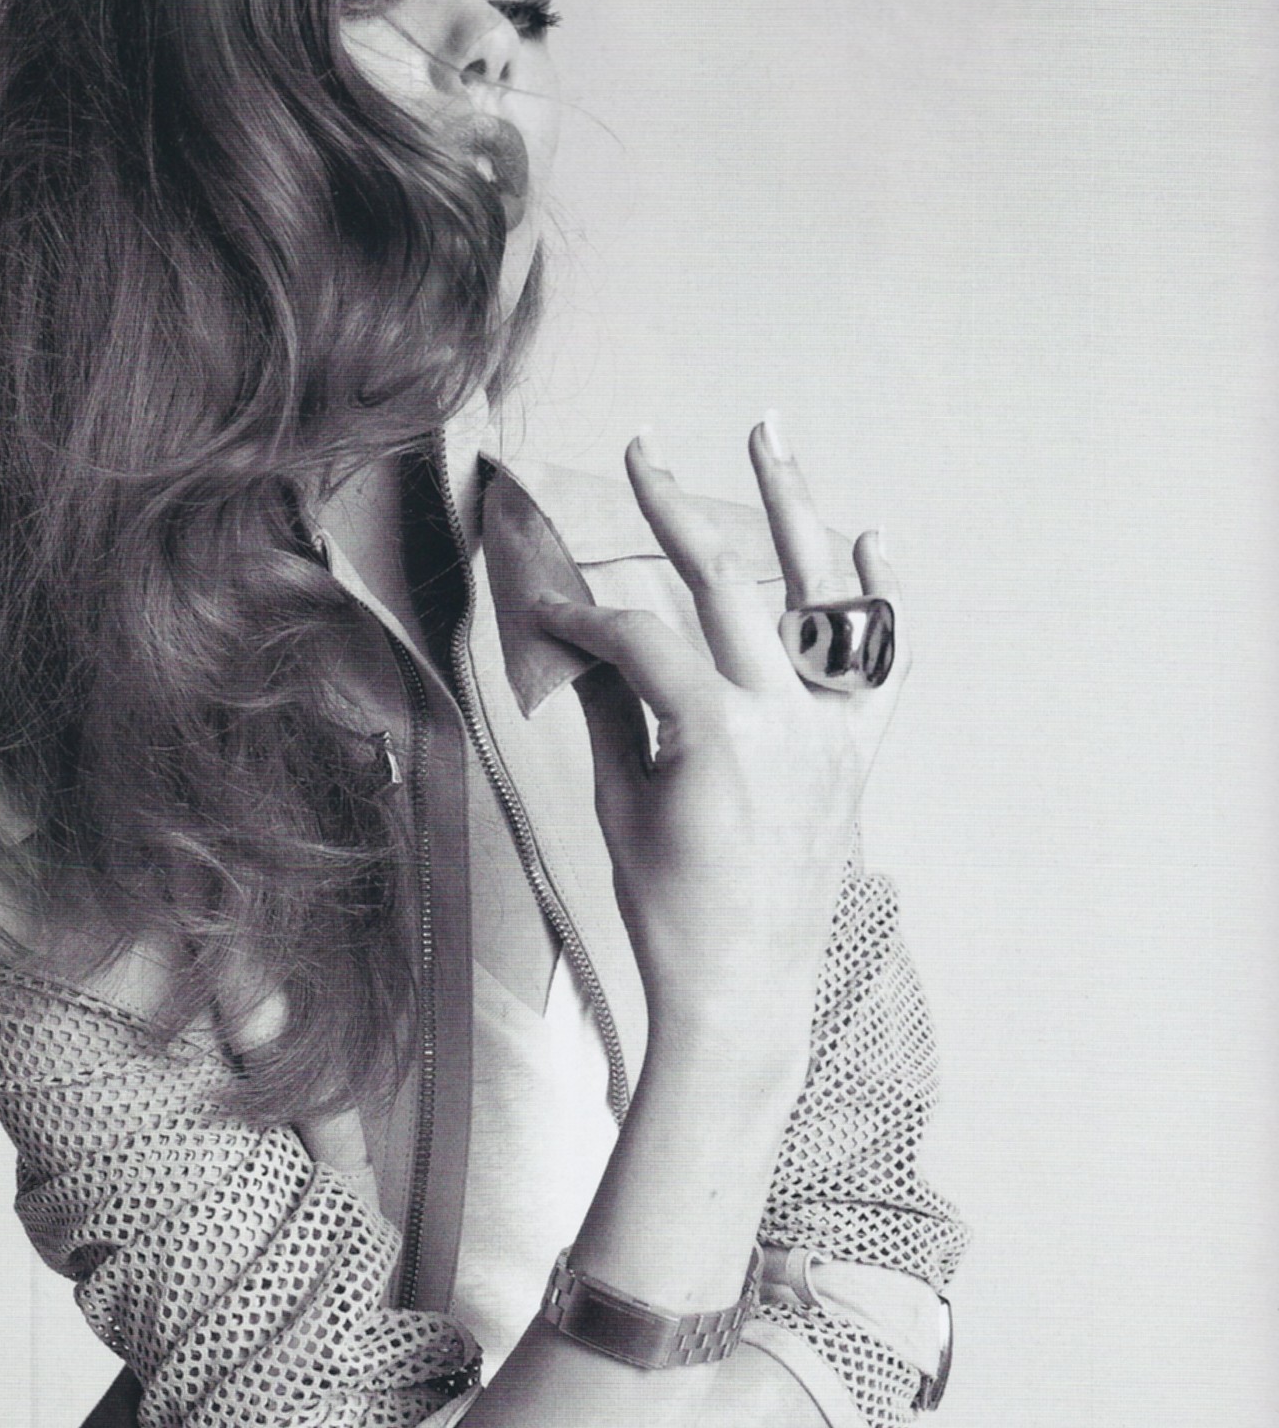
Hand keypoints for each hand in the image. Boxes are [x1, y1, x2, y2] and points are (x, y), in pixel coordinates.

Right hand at [537, 420, 904, 1052]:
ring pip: (814, 596)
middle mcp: (784, 718)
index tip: (544, 610)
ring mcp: (831, 732)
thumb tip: (578, 642)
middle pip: (724, 584)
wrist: (742, 990)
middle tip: (642, 449)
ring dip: (792, 510)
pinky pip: (882, 665)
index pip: (638, 640)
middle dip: (674, 508)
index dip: (582, 619)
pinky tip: (871, 536)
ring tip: (771, 438)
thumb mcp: (622, 805)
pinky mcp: (857, 757)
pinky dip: (880, 602)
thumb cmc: (670, 911)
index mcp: (714, 732)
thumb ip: (608, 709)